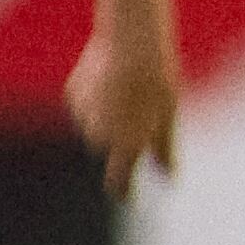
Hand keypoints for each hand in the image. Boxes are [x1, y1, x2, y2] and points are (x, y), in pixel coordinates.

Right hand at [69, 33, 178, 195]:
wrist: (132, 44)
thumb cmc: (158, 81)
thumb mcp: (168, 116)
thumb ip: (165, 150)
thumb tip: (171, 178)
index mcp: (127, 145)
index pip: (120, 181)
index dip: (125, 191)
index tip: (129, 199)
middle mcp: (100, 136)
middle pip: (110, 147)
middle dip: (122, 135)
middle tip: (141, 108)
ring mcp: (83, 116)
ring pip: (96, 125)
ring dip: (109, 115)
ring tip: (129, 88)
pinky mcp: (73, 95)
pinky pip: (86, 103)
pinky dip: (98, 96)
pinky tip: (111, 76)